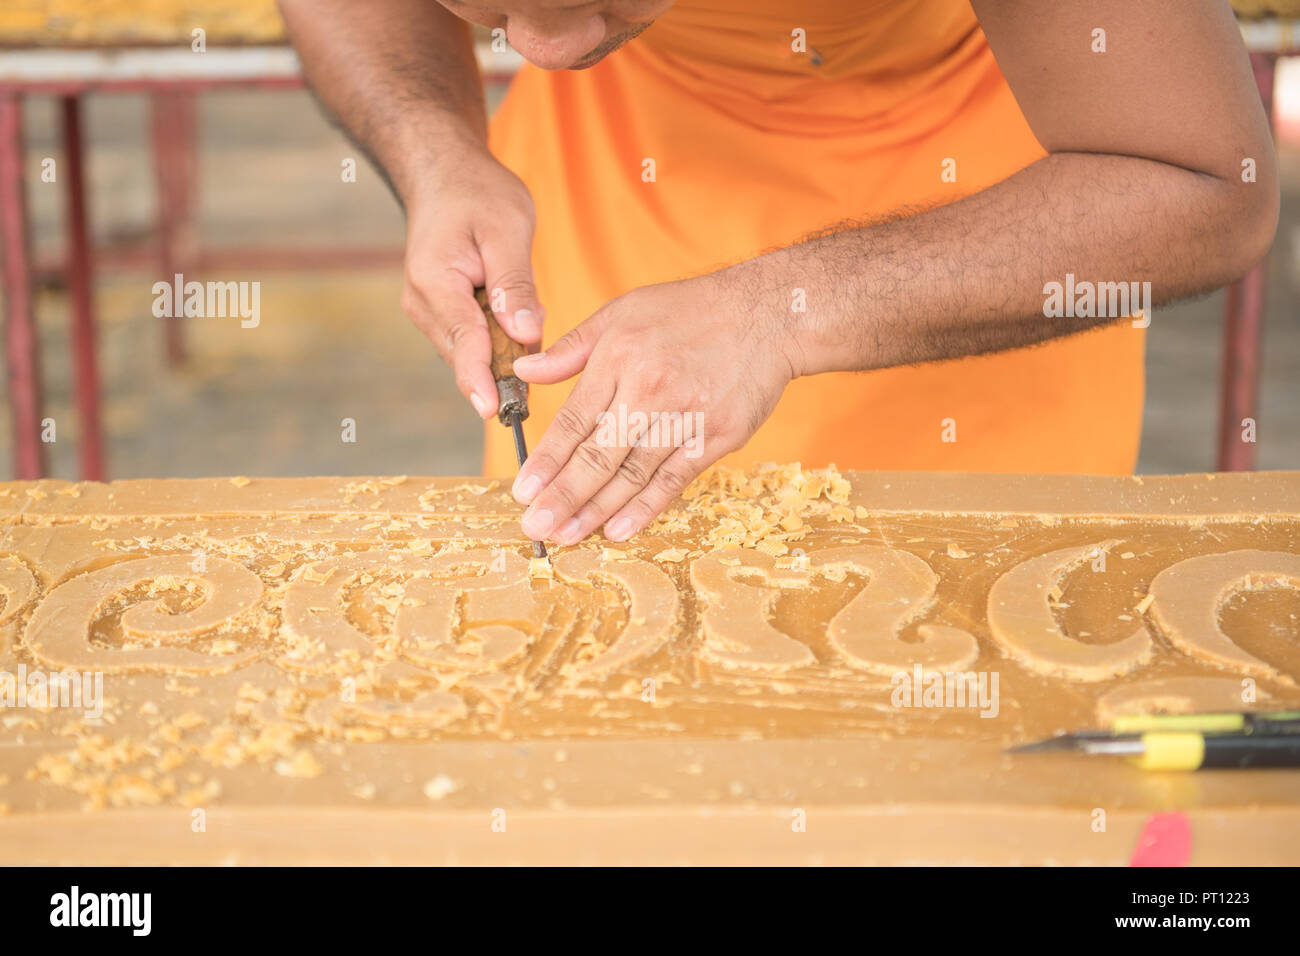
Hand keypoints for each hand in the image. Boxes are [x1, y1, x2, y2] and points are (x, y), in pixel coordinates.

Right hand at [401, 145, 543, 418]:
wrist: (444, 176)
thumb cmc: (477, 193)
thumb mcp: (508, 228)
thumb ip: (516, 283)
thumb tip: (525, 334)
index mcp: (435, 281)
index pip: (463, 340)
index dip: (480, 378)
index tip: (493, 411)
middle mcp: (423, 303)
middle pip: (467, 355)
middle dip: (503, 365)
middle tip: (532, 354)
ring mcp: (428, 312)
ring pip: (471, 353)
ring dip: (502, 350)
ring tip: (523, 320)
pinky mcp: (440, 315)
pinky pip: (472, 342)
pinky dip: (496, 340)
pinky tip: (512, 320)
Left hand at [510, 273, 797, 544]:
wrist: (768, 315)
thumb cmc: (690, 312)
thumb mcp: (623, 312)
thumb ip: (572, 348)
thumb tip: (524, 372)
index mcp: (619, 359)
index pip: (573, 420)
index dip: (546, 461)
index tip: (523, 491)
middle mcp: (649, 390)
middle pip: (597, 455)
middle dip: (563, 497)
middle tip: (536, 528)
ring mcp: (685, 417)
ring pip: (632, 475)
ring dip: (596, 510)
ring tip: (567, 536)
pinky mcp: (716, 436)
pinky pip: (673, 480)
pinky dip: (645, 508)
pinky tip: (618, 530)